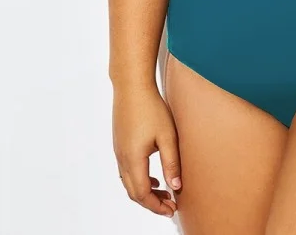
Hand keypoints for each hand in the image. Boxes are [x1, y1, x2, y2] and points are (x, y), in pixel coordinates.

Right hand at [112, 82, 181, 217]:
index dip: (157, 205)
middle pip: (134, 192)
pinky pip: (126, 170)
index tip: (172, 209)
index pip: (143, 194)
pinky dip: (139, 179)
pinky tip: (152, 173)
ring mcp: (118, 151)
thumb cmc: (151, 107)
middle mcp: (122, 159)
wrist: (132, 85)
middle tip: (170, 204)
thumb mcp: (167, 136)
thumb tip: (176, 187)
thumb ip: (171, 163)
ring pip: (129, 182)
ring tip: (163, 190)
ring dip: (145, 191)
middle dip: (151, 202)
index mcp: (133, 160)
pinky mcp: (119, 143)